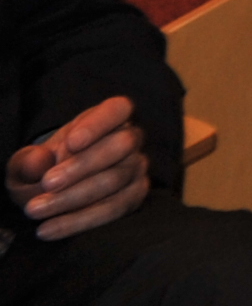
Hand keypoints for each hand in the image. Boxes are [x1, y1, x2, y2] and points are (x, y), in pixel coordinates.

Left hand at [8, 98, 148, 239]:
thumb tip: (39, 161)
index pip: (117, 110)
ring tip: (36, 210)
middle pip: (121, 145)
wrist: (53, 194)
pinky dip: (80, 220)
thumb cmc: (44, 169)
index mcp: (109, 117)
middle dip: (82, 166)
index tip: (71, 143)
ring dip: (73, 198)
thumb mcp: (28, 162)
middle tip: (47, 183)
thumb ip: (28, 160)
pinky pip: (115, 208)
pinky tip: (50, 228)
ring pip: (116, 179)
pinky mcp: (135, 195)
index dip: (98, 124)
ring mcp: (137, 167)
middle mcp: (131, 139)